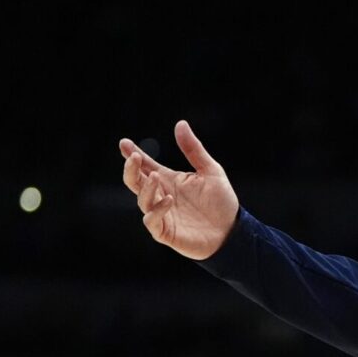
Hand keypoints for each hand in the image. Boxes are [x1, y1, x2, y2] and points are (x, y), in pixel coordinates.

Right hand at [118, 120, 239, 260]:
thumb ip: (193, 149)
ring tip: (155, 177)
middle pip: (135, 182)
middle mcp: (161, 196)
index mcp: (169, 180)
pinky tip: (169, 199)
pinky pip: (152, 221)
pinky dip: (157, 210)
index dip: (133, 154)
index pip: (146, 166)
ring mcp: (162, 214)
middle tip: (134, 157)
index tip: (124, 143)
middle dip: (131, 169)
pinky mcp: (166, 232)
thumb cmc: (221, 202)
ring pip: (142, 200)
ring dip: (146, 188)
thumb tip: (180, 124)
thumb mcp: (211, 170)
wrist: (233, 231)